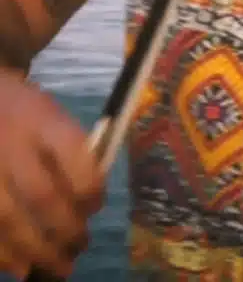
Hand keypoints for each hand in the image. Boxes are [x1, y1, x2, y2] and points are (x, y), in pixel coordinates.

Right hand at [0, 70, 104, 279]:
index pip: (73, 153)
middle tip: (80, 246)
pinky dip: (3, 254)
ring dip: (35, 251)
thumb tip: (88, 201)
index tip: (97, 206)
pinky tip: (20, 267)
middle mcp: (9, 144)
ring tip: (57, 266)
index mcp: (40, 119)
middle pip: (40, 195)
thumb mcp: (50, 114)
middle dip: (65, 228)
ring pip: (7, 220)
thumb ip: (69, 151)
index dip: (89, 187)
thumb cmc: (21, 112)